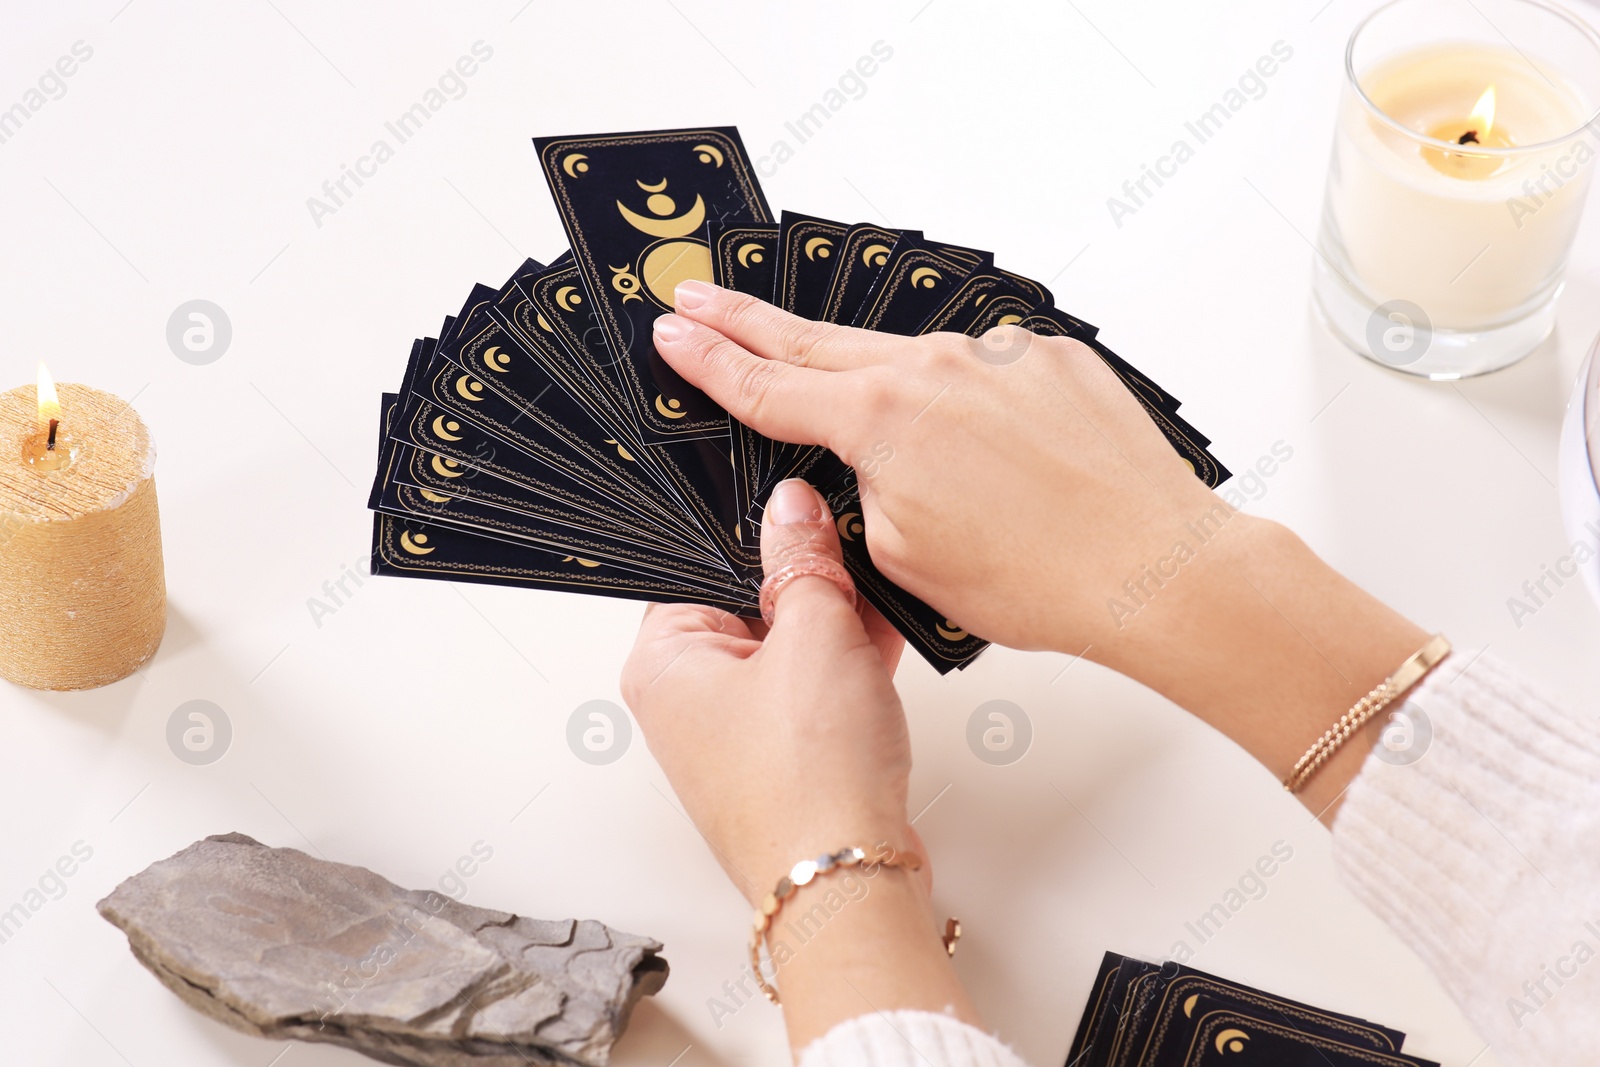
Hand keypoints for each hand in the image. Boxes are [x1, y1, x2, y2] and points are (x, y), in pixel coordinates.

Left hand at [621, 478, 976, 1048]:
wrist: (848, 879)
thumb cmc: (808, 779)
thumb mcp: (815, 632)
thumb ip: (805, 559)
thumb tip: (793, 507)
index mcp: (663, 663)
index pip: (701, 564)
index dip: (761, 535)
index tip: (807, 515)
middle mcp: (687, 701)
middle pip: (748, 604)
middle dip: (807, 581)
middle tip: (849, 559)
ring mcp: (735, 736)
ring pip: (788, 649)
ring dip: (836, 625)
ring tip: (876, 604)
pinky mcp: (783, 761)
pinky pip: (812, 692)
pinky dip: (848, 667)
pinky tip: (887, 641)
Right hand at [652, 279, 1219, 655]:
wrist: (1153, 567)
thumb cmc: (1040, 580)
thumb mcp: (905, 558)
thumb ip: (861, 494)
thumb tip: (861, 464)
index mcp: (882, 420)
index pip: (769, 386)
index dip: (711, 361)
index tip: (674, 332)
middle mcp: (933, 368)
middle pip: (818, 342)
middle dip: (750, 321)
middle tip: (702, 296)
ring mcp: (996, 354)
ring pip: (908, 358)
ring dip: (876, 378)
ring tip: (871, 417)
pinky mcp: (1051, 358)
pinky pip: (983, 369)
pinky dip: (969, 402)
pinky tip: (989, 449)